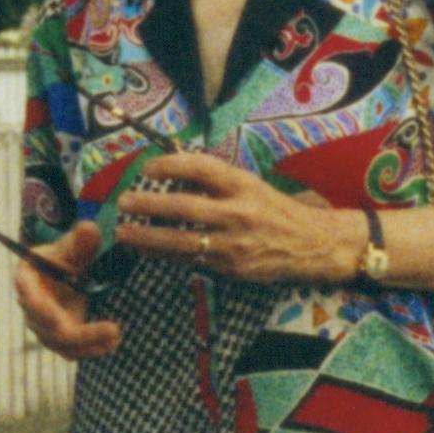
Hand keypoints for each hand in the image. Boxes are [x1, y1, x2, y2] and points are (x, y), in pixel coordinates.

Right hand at [14, 223, 118, 359]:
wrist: (63, 274)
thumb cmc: (63, 259)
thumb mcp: (71, 247)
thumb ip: (79, 240)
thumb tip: (89, 228)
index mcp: (27, 280)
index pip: (27, 294)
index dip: (38, 307)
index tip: (56, 316)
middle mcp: (32, 308)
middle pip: (49, 328)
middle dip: (79, 333)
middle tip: (109, 329)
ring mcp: (45, 327)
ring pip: (63, 344)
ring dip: (90, 344)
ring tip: (115, 335)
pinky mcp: (60, 339)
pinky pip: (74, 351)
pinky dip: (93, 349)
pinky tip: (114, 343)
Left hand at [113, 152, 352, 284]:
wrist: (310, 244)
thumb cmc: (273, 209)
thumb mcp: (249, 185)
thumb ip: (213, 180)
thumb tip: (169, 168)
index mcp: (243, 184)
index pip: (202, 168)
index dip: (170, 164)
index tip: (145, 167)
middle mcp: (238, 212)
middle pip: (186, 207)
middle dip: (150, 206)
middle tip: (123, 202)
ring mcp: (234, 243)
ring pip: (183, 241)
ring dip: (148, 237)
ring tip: (123, 233)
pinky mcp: (232, 267)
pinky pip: (191, 260)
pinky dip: (165, 255)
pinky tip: (146, 250)